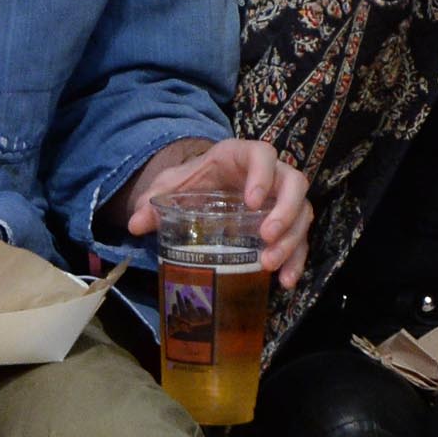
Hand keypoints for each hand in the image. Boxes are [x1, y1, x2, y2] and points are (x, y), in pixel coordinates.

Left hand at [125, 138, 312, 288]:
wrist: (205, 187)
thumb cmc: (193, 181)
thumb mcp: (172, 186)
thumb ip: (155, 201)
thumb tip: (134, 224)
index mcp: (242, 156)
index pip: (262, 155)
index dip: (263, 175)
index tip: (252, 201)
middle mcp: (271, 174)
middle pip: (294, 183)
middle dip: (285, 211)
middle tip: (266, 237)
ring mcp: (282, 199)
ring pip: (303, 212)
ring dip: (291, 240)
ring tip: (269, 265)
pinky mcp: (287, 223)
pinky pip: (301, 239)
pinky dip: (297, 260)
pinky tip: (286, 281)